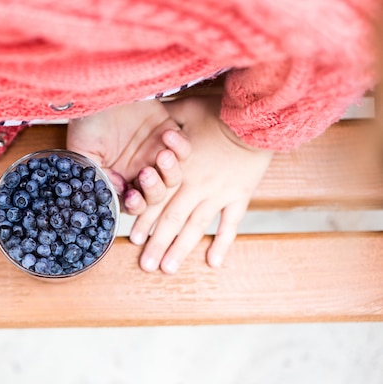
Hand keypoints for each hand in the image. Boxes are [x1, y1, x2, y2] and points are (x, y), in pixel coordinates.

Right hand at [66, 99, 189, 210]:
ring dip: (170, 172)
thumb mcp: (83, 153)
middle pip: (157, 195)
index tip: (133, 196)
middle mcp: (138, 170)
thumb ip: (97, 177)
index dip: (136, 205)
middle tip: (146, 173)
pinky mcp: (170, 134)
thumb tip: (115, 195)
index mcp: (119, 178)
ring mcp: (155, 153)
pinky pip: (184, 150)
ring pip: (174, 177)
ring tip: (162, 155)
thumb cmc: (87, 120)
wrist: (101, 88)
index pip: (133, 203)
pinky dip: (180, 147)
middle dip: (154, 189)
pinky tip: (168, 136)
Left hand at [130, 95, 273, 272]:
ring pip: (195, 227)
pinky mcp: (239, 196)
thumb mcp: (185, 110)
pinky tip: (214, 263)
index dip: (144, 220)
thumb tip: (143, 109)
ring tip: (169, 269)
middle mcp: (196, 186)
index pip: (157, 200)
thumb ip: (163, 118)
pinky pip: (230, 224)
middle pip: (172, 220)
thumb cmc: (219, 113)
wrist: (256, 119)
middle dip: (157, 244)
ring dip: (181, 249)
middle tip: (146, 266)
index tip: (133, 239)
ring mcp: (218, 195)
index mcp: (180, 169)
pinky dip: (222, 243)